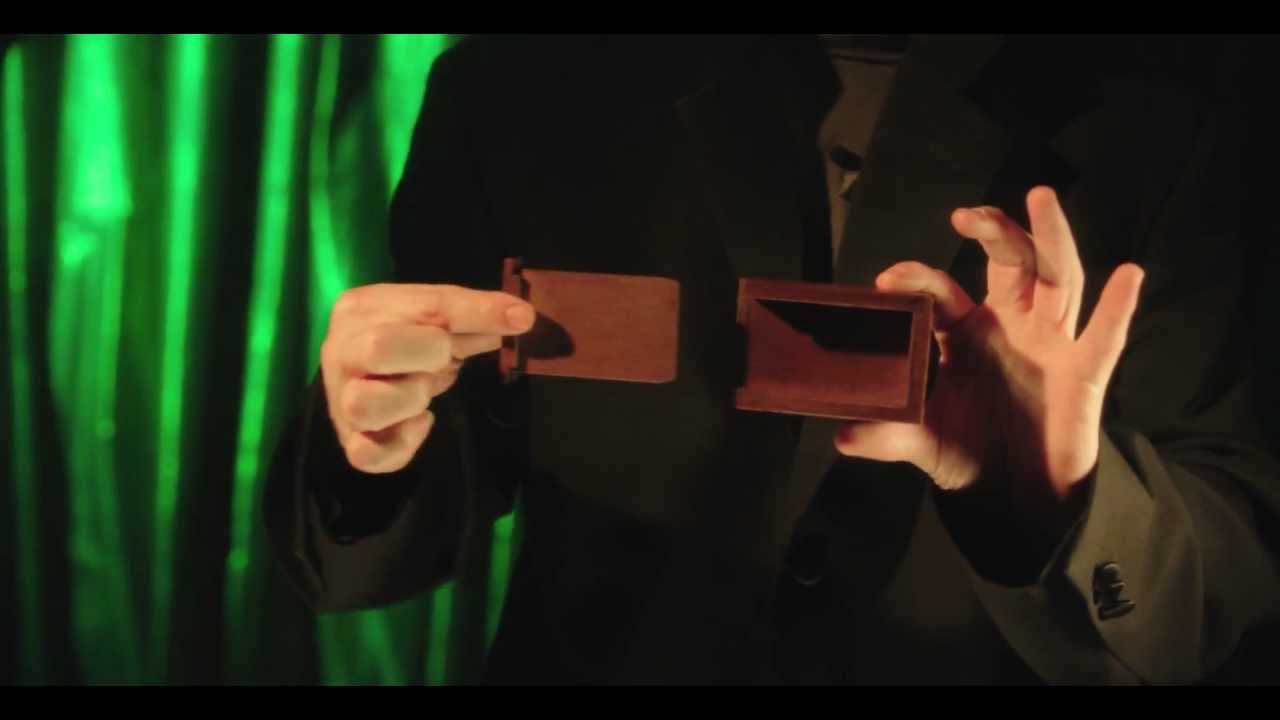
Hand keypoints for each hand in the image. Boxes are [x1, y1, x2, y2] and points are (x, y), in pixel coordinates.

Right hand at [321, 283, 534, 473]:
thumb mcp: (438, 318)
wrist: (361, 367)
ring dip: (409, 398)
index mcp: (362, 308)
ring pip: (364, 405)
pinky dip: (400, 445)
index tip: (519, 318)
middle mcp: (340, 351)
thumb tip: (521, 316)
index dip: (478, 313)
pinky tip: (419, 423)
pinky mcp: (348, 439)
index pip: (428, 305)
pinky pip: (365, 455)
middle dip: (429, 354)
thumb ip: (476, 315)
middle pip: (378, 348)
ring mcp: (340, 398)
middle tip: (443, 359)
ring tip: (423, 391)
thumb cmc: (405, 337)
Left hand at [834, 187, 1144, 535]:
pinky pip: (1104, 336)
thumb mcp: (923, 444)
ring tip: (1040, 196)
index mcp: (964, 334)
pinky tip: (1129, 275)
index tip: (888, 280)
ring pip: (1058, 278)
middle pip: (1008, 263)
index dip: (918, 280)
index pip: (942, 292)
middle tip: (966, 215)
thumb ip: (890, 436)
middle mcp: (1009, 326)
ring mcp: (1050, 344)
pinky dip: (1118, 307)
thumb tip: (843, 438)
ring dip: (1051, 237)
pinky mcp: (1083, 373)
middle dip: (991, 232)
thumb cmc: (969, 456)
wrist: (1015, 497)